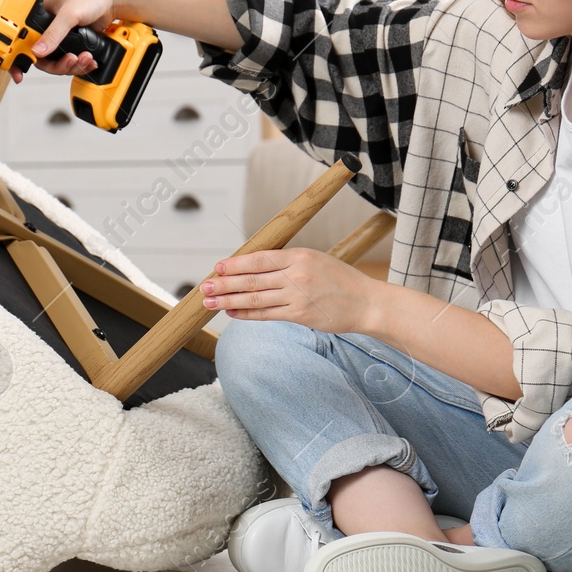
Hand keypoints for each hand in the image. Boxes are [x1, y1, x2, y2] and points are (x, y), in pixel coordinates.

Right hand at [10, 0, 119, 83]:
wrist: (114, 0)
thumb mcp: (69, 14)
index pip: (26, 42)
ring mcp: (63, 39)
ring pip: (59, 63)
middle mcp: (50, 30)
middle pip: (44, 59)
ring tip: (86, 57)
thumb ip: (53, 33)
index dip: (21, 59)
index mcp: (41, 18)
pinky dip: (81, 65)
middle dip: (58, 64)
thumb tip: (37, 51)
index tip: (19, 75)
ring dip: (73, 65)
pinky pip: (73, 62)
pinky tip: (89, 60)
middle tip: (71, 60)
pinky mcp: (76, 45)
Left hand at [199, 247, 384, 334]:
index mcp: (299, 256)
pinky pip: (267, 314)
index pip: (259, 258)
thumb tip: (255, 267)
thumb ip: (289, 263)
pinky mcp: (300, 315)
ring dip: (229, 300)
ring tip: (210, 303)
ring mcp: (297, 296)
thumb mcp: (316, 260)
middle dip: (225, 284)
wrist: (367, 302)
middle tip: (204, 287)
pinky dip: (247, 313)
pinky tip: (232, 312)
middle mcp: (296, 274)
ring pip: (255, 297)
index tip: (218, 267)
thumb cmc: (341, 281)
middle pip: (252, 279)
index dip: (235, 264)